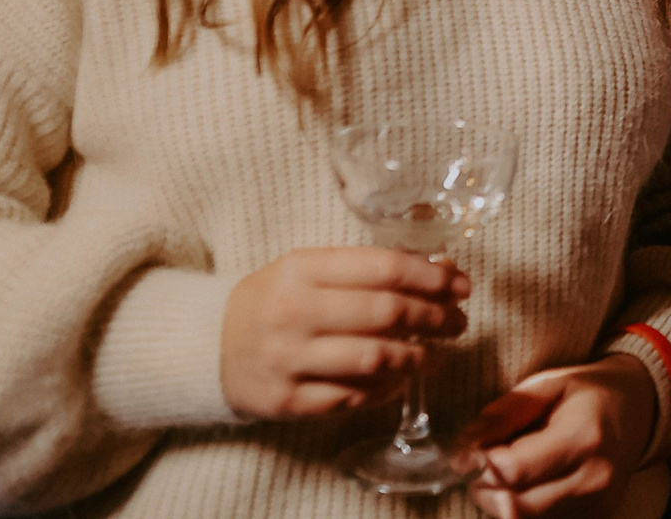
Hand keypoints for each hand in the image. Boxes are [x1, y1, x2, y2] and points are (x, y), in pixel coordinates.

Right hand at [219, 247, 468, 419]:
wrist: (209, 346)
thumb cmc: (275, 299)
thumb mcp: (308, 268)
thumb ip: (365, 268)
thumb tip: (440, 270)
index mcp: (301, 269)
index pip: (384, 268)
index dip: (433, 276)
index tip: (461, 284)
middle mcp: (293, 313)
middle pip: (386, 313)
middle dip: (434, 317)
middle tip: (458, 321)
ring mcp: (288, 360)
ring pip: (374, 360)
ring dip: (415, 357)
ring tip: (432, 352)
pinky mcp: (287, 401)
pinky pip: (353, 397)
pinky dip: (386, 388)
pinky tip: (400, 377)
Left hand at [461, 354, 657, 516]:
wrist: (640, 409)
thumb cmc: (588, 393)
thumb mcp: (548, 385)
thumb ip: (505, 413)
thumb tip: (463, 449)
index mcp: (583, 436)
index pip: (513, 471)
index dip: (480, 465)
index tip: (469, 452)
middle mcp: (594, 478)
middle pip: (515, 508)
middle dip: (485, 491)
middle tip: (482, 468)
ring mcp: (598, 505)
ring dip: (502, 503)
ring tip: (508, 474)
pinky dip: (525, 511)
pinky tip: (528, 487)